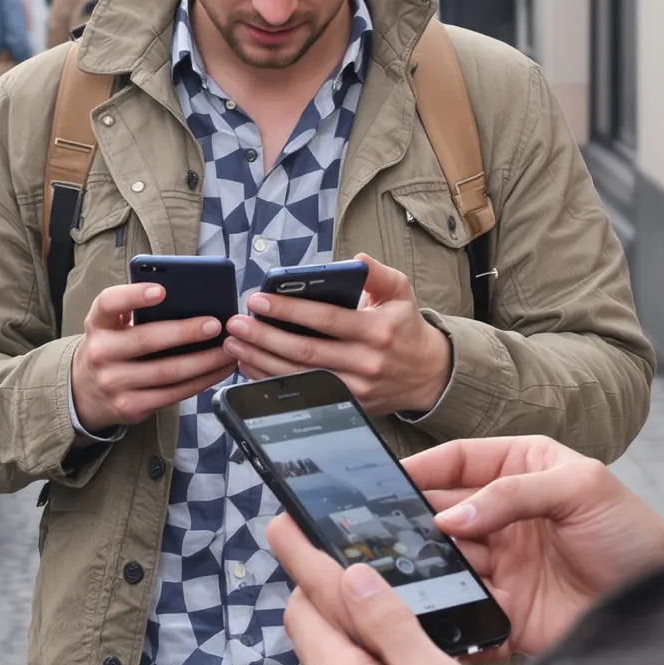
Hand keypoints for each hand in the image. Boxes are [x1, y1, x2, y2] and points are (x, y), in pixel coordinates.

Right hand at [70, 281, 230, 432]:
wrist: (85, 392)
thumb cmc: (111, 347)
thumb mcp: (111, 325)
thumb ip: (134, 310)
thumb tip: (186, 297)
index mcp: (98, 324)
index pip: (109, 303)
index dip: (134, 295)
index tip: (161, 290)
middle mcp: (101, 353)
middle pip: (146, 340)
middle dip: (185, 332)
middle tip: (215, 324)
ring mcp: (115, 383)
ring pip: (167, 372)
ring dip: (204, 361)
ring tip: (228, 349)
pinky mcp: (131, 407)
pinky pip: (173, 394)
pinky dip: (201, 382)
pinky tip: (218, 370)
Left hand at [225, 255, 450, 416]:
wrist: (428, 374)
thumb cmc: (405, 327)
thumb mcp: (401, 293)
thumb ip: (379, 274)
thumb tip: (357, 259)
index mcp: (377, 330)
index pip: (326, 318)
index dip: (289, 309)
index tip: (258, 299)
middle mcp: (366, 362)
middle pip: (306, 351)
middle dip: (265, 336)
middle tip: (236, 324)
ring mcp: (356, 389)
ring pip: (300, 376)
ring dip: (262, 361)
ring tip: (234, 345)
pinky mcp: (348, 405)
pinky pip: (304, 394)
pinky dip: (274, 382)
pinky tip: (251, 367)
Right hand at [404, 436, 663, 657]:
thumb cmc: (634, 535)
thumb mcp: (581, 489)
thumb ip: (513, 494)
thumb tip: (452, 516)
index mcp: (523, 471)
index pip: (461, 462)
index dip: (425, 469)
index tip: (389, 479)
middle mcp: (507, 517)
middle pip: (445, 513)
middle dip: (416, 520)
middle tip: (385, 530)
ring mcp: (506, 566)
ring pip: (449, 562)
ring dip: (428, 567)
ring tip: (403, 571)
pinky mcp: (510, 612)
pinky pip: (469, 612)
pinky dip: (452, 615)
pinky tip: (435, 613)